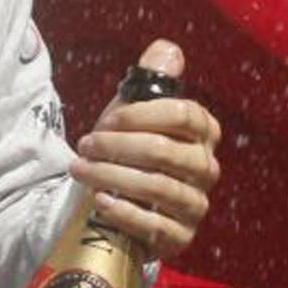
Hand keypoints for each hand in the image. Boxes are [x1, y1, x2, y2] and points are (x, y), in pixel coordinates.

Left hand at [70, 39, 223, 261]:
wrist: (116, 206)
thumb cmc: (127, 153)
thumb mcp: (134, 114)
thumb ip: (151, 79)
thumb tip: (168, 50)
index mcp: (204, 133)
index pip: (184, 115)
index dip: (142, 115)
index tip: (108, 120)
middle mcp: (206, 168)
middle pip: (165, 151)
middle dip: (117, 147)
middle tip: (84, 147)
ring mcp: (196, 204)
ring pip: (157, 187)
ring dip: (111, 177)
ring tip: (81, 171)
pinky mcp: (181, 237)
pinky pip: (155, 226)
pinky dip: (125, 213)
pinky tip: (101, 202)